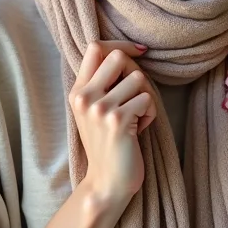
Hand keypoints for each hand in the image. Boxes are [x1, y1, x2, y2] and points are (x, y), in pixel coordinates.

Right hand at [69, 41, 157, 207]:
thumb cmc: (108, 143)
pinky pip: (147, 100)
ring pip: (138, 79)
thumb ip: (102, 82)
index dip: (121, 45)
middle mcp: (84, 97)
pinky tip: (139, 131)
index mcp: (77, 91)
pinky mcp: (117, 121)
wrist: (107, 182)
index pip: (95, 48)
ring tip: (135, 118)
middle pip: (118, 57)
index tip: (138, 52)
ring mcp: (99, 109)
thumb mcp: (95, 110)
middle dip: (135, 74)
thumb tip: (126, 51)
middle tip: (135, 96)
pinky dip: (149, 115)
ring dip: (145, 99)